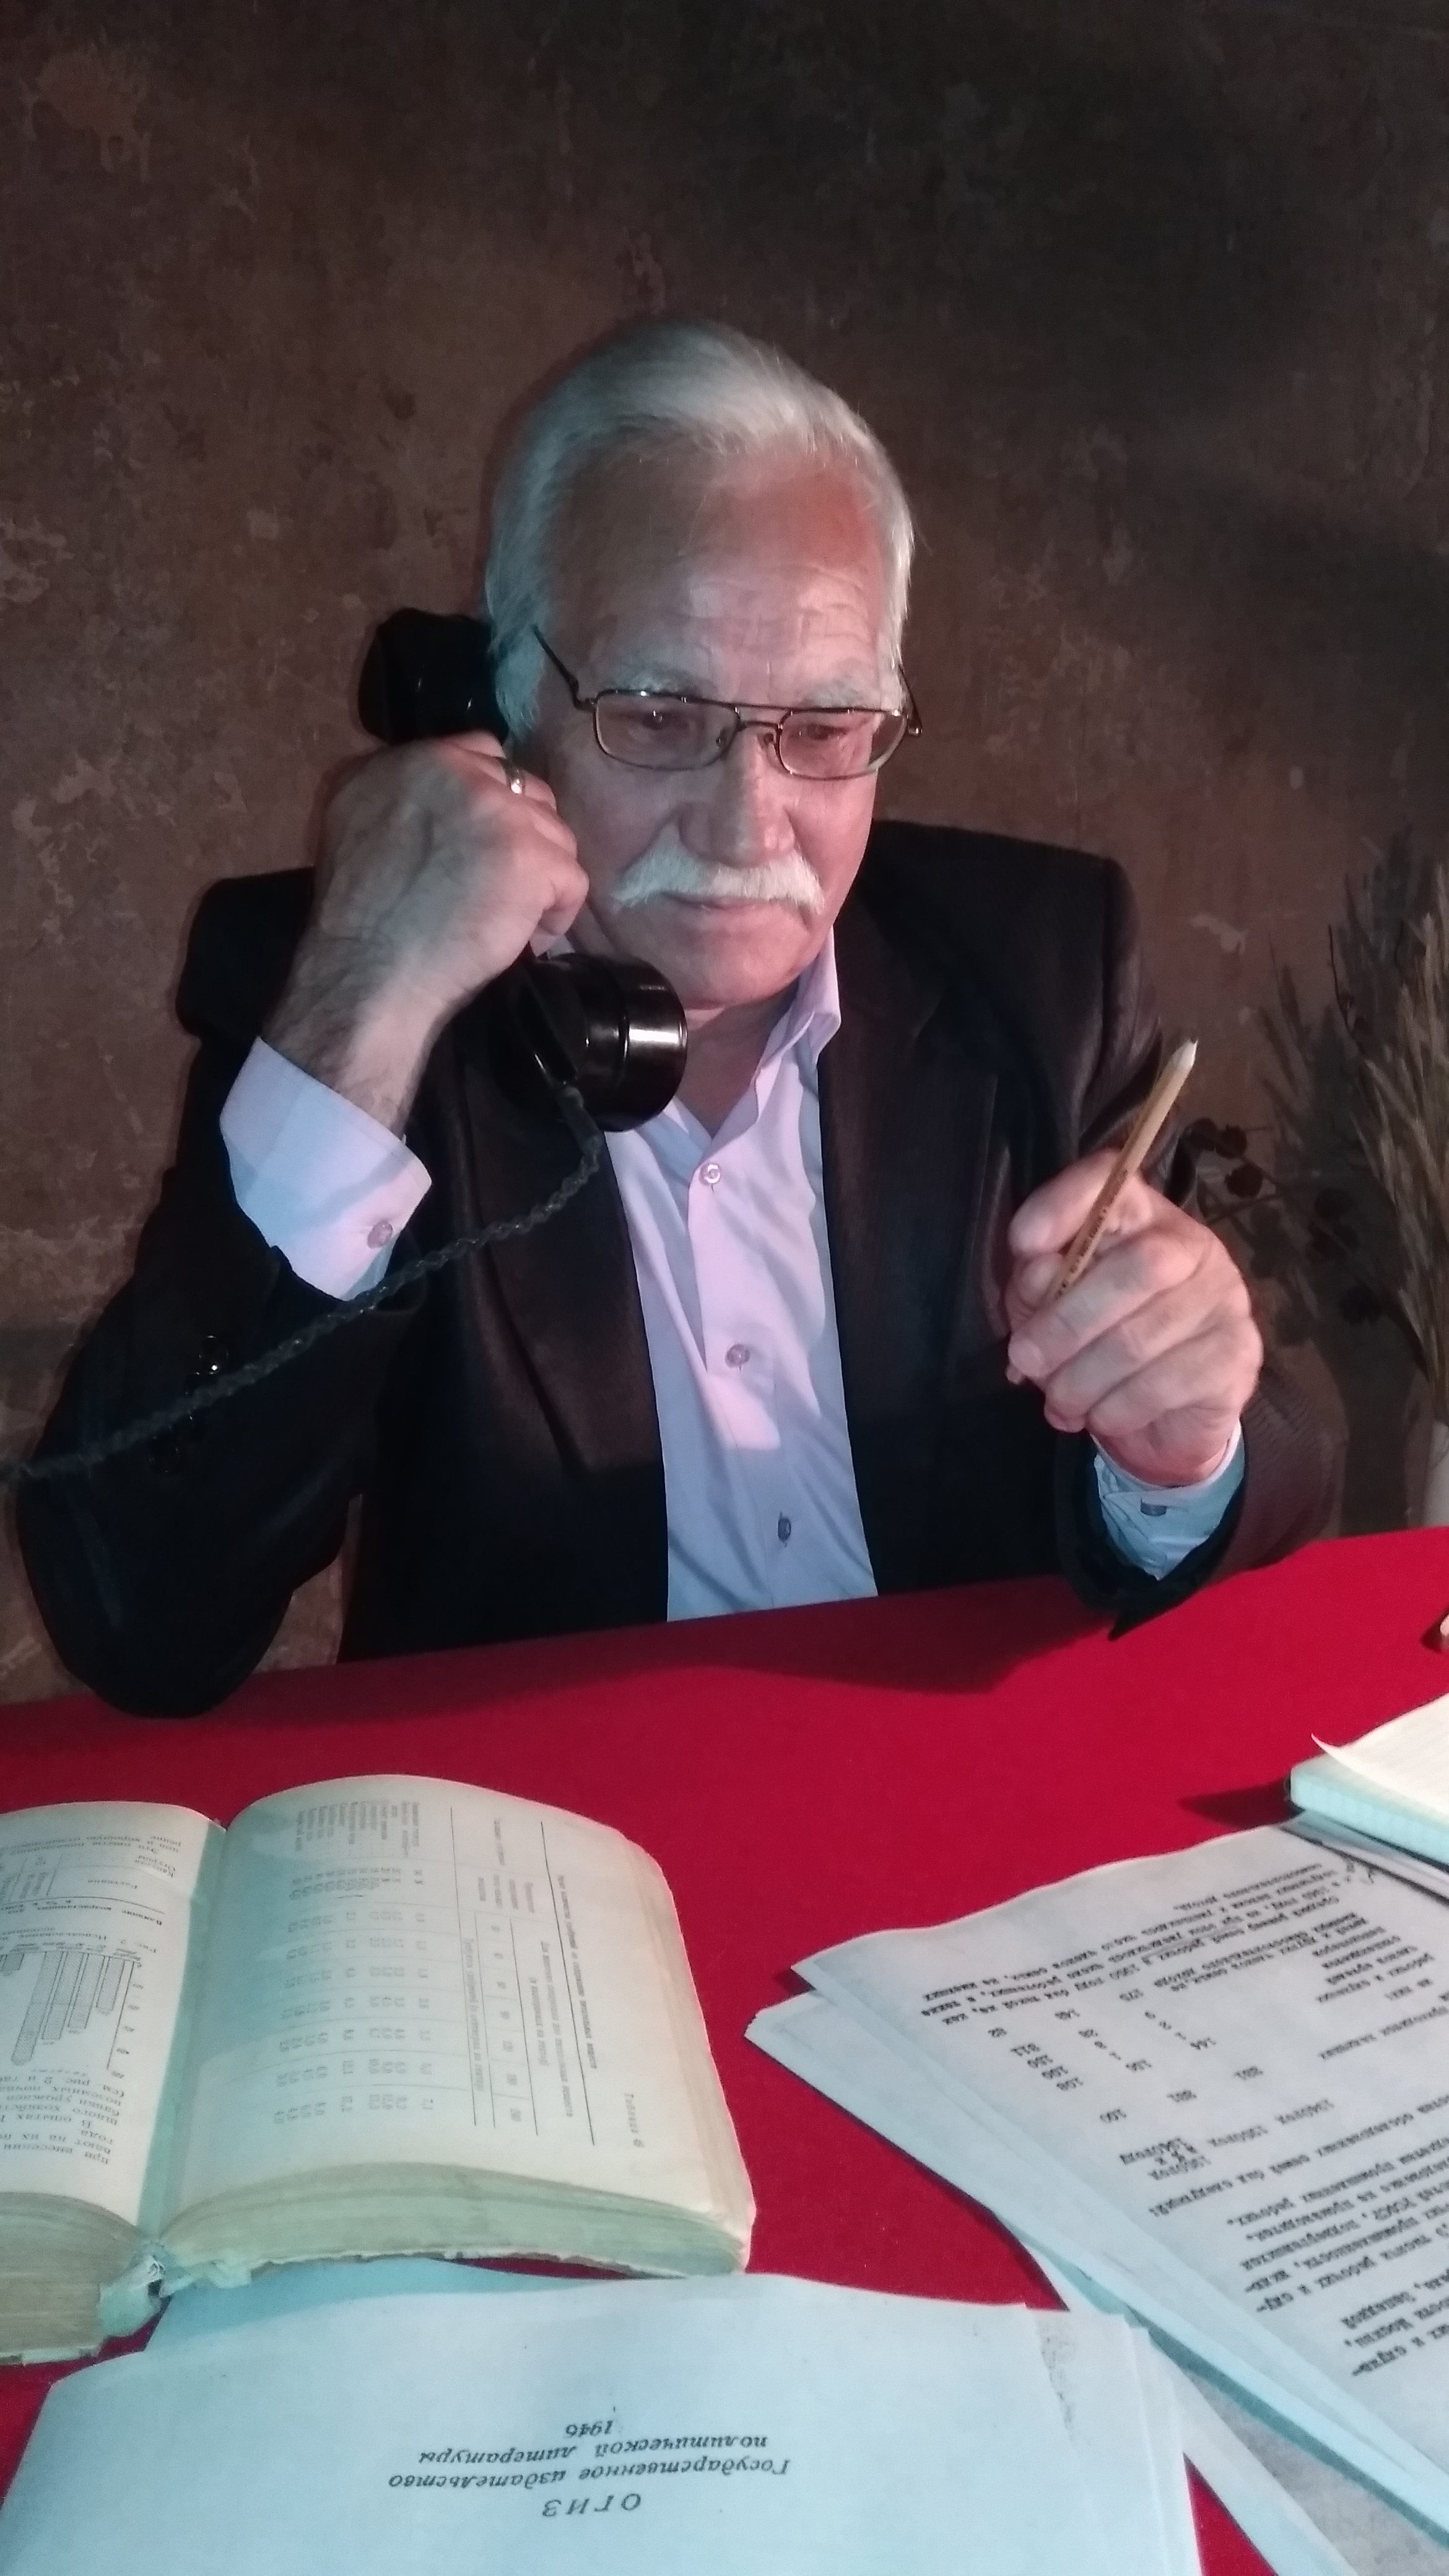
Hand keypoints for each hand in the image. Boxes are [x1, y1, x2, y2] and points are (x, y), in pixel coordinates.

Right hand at [265, 736, 588, 1128]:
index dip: (497, 799)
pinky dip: (557, 913)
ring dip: (542, 877)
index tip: (490, 841)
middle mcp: (454, 771)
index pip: (483, 753)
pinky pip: (571, 878)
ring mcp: (497, 811)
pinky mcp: (529, 856)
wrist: (367, 971)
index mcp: (408, 761)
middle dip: (526, 836)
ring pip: (554, 834)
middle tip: (506, 882)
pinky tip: (530, 938)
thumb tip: (440, 804)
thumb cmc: (356, 919)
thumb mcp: (355, 826)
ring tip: (515, 918)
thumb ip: (400, 797)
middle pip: (526, 790)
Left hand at [1004, 1157, 1262, 1485]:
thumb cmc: (1097, 1347)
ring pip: (1143, 1339)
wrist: (1166, 1419)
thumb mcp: (1051, 1310)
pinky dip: (1117, 1410)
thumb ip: (1038, 1286)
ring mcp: (1222, 1299)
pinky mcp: (1236, 1355)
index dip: (1064, 1205)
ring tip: (1060, 1402)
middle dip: (1067, 1321)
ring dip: (1083, 1381)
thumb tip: (1036, 1279)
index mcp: (1139, 1217)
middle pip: (1138, 1267)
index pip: (1111, 1182)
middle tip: (1026, 1360)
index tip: (1023, 1244)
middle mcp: (1190, 1245)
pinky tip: (1101, 1418)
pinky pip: (1165, 1385)